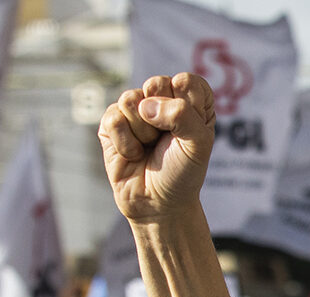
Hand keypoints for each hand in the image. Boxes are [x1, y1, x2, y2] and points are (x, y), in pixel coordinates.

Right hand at [99, 72, 215, 224]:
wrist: (158, 203)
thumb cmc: (182, 172)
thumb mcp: (198, 144)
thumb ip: (182, 115)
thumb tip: (144, 106)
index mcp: (190, 101)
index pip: (187, 81)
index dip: (187, 105)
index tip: (190, 130)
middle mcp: (161, 100)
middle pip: (156, 83)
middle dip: (163, 117)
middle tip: (166, 140)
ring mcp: (134, 110)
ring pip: (131, 100)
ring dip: (143, 133)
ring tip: (149, 148)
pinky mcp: (111, 123)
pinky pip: (113, 118)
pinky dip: (126, 143)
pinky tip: (133, 155)